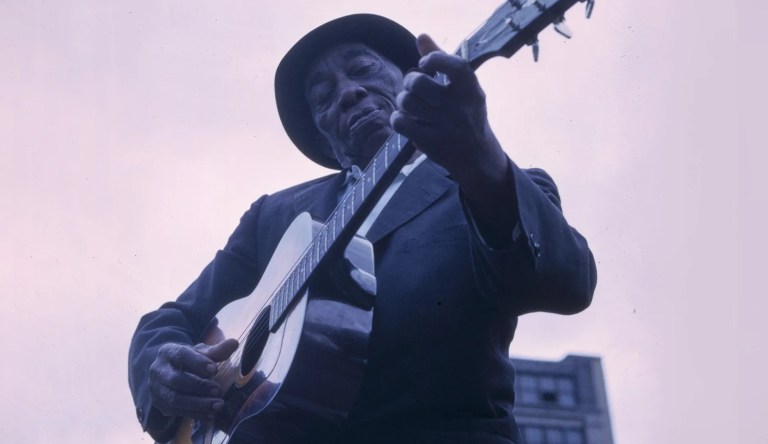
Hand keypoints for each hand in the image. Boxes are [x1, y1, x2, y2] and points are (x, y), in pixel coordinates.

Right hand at [148, 339, 238, 419]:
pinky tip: (210, 415)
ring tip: (218, 405)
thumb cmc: (189, 360)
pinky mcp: (160, 404)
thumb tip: (234, 343)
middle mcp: (158, 370)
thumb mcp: (200, 352)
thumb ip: (216, 350)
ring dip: (198, 404)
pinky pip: (177, 412)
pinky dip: (195, 414)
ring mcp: (157, 389)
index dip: (198, 363)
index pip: (181, 355)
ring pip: (175, 399)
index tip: (215, 370)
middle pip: (176, 380)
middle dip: (199, 386)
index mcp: (168, 352)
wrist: (169, 371)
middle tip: (219, 391)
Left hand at [390, 34, 505, 180]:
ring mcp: (446, 126)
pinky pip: (401, 122)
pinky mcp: (432, 143)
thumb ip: (442, 60)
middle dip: (409, 82)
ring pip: (407, 102)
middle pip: (418, 83)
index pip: (455, 66)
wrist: (477, 156)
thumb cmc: (466, 113)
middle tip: (413, 87)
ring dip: (402, 100)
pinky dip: (398, 118)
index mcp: (471, 90)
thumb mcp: (462, 88)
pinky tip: (405, 119)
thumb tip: (422, 36)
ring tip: (409, 104)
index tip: (425, 63)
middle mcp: (461, 107)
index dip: (434, 58)